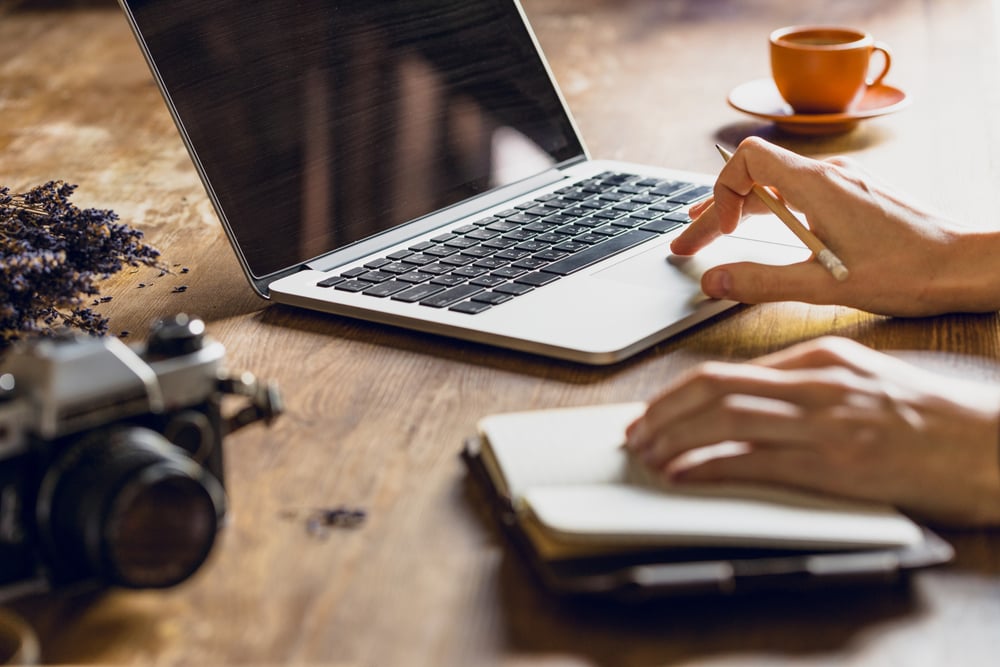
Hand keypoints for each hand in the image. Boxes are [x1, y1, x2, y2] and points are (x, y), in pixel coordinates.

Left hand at [624, 336, 999, 525]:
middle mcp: (815, 382)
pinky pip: (756, 460)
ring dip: (674, 439)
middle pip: (712, 387)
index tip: (652, 414)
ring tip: (647, 456)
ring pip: (724, 418)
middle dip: (661, 413)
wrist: (989, 445)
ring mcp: (825, 421)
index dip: (675, 395)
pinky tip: (685, 476)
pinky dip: (710, 466)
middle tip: (634, 435)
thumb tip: (746, 399)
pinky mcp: (837, 463)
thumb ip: (805, 382)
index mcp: (818, 358)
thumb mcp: (861, 377)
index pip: (725, 371)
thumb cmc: (927, 417)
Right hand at [672, 137, 999, 315]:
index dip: (722, 192)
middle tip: (688, 242)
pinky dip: (769, 211)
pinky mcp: (855, 199)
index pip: (748, 159)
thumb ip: (762, 282)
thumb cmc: (908, 271)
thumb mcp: (824, 285)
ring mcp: (844, 186)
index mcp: (817, 186)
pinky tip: (765, 232)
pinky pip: (799, 194)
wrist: (966, 266)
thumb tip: (714, 282)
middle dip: (716, 211)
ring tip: (713, 231)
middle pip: (754, 177)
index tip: (722, 232)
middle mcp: (829, 177)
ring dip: (740, 210)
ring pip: (776, 185)